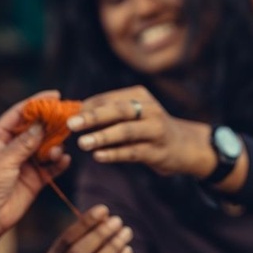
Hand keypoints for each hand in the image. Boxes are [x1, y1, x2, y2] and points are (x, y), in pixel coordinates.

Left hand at [0, 91, 70, 237]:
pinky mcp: (33, 181)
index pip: (19, 114)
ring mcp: (23, 164)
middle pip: (35, 129)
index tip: (55, 95)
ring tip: (57, 150)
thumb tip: (42, 124)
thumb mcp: (4, 159)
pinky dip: (58, 163)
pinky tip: (63, 160)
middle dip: (51, 123)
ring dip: (54, 146)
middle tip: (68, 118)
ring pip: (45, 148)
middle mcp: (11, 148)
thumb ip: (25, 142)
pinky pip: (50, 168)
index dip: (36, 103)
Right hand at [45, 205, 132, 252]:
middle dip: (99, 235)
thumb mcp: (87, 249)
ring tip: (126, 233)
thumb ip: (91, 232)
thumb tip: (103, 213)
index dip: (85, 223)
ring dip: (112, 247)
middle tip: (118, 221)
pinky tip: (128, 251)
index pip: (67, 239)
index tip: (103, 209)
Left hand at [66, 85, 212, 177]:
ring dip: (102, 136)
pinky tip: (98, 157)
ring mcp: (156, 130)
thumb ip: (109, 113)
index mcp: (139, 95)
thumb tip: (75, 115)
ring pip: (126, 131)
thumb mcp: (134, 114)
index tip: (67, 116)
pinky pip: (133, 152)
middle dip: (92, 117)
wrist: (186, 146)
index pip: (108, 98)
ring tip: (82, 143)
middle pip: (117, 110)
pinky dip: (115, 154)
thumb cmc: (149, 129)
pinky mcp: (159, 151)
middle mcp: (149, 109)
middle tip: (71, 124)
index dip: (87, 107)